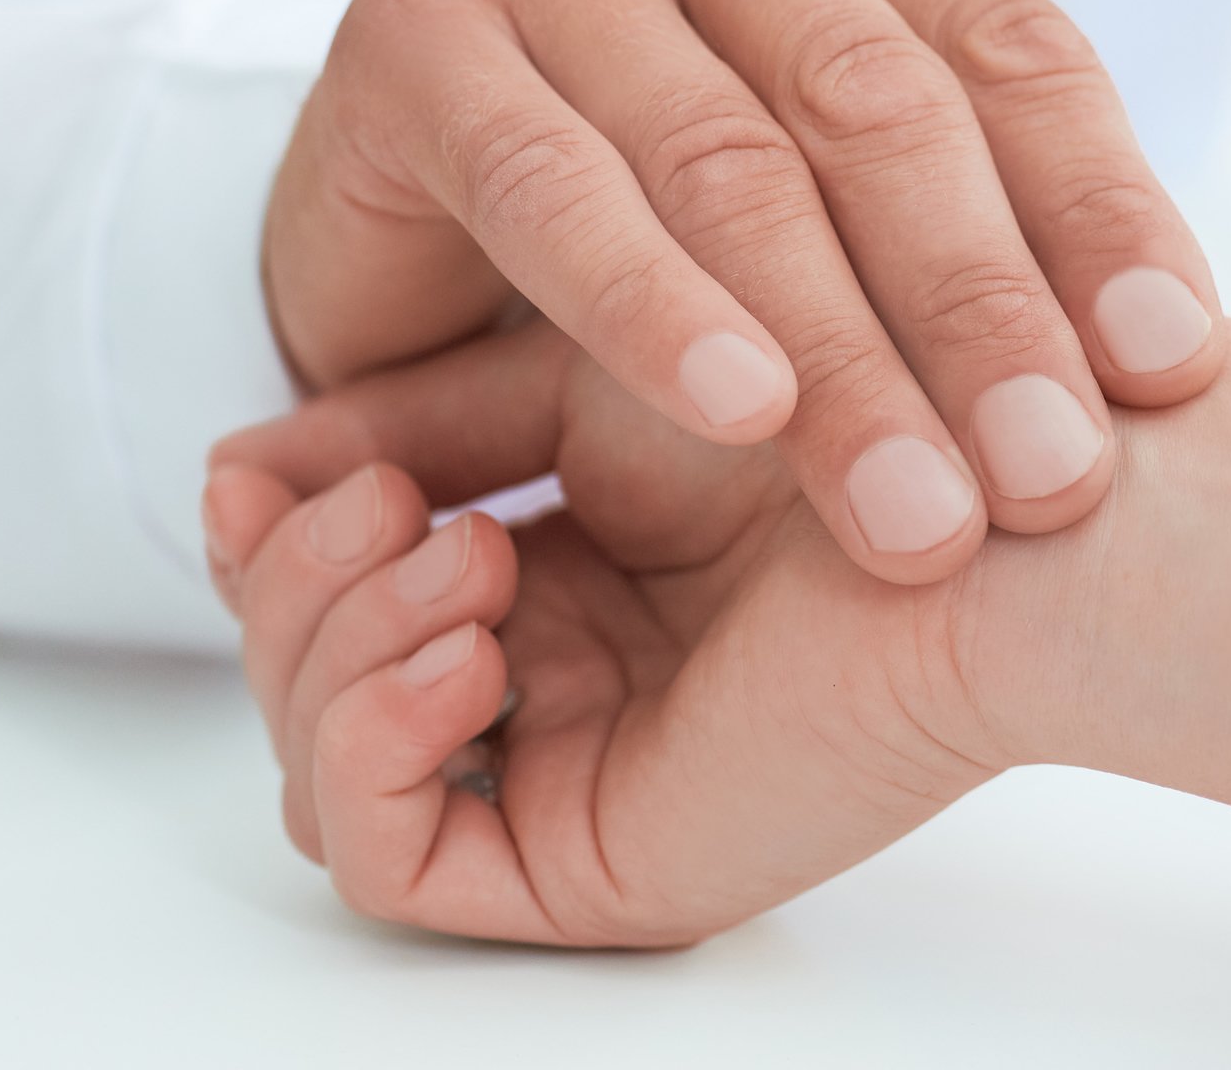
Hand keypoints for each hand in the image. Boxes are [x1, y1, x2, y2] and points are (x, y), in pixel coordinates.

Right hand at [203, 319, 1023, 944]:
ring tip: (460, 558)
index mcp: (565, 576)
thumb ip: (424, 417)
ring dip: (332, 644)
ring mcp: (568, 774)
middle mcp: (558, 682)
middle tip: (379, 503)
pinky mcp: (589, 860)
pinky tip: (466, 652)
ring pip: (323, 761)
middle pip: (312, 673)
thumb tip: (249, 458)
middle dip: (298, 580)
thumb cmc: (828, 396)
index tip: (253, 461)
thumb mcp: (577, 371)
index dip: (278, 527)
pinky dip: (367, 746)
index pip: (349, 582)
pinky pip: (384, 856)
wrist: (981, 494)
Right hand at [265, 0, 1222, 583]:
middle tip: (1056, 480)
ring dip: (841, 356)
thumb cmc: (684, 175)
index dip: (1101, 212)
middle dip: (980, 310)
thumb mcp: (854, 160)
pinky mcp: (411, 25)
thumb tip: (1181, 355)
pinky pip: (554, 184)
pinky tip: (741, 408)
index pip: (1010, 43)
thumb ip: (994, 196)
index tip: (1173, 373)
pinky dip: (654, 307)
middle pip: (877, 103)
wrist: (424, 197)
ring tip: (923, 513)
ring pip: (729, 159)